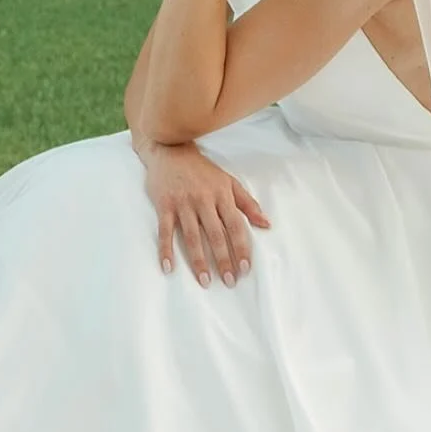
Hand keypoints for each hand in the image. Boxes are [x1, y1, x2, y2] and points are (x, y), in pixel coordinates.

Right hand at [141, 142, 269, 287]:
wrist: (171, 150)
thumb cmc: (202, 170)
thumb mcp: (228, 181)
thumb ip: (247, 203)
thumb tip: (266, 224)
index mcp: (222, 195)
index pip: (235, 226)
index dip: (241, 247)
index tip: (246, 268)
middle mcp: (203, 200)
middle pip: (215, 235)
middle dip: (224, 260)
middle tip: (229, 282)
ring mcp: (183, 204)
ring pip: (191, 237)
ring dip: (198, 261)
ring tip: (205, 281)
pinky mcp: (164, 205)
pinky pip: (165, 231)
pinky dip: (165, 249)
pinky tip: (168, 267)